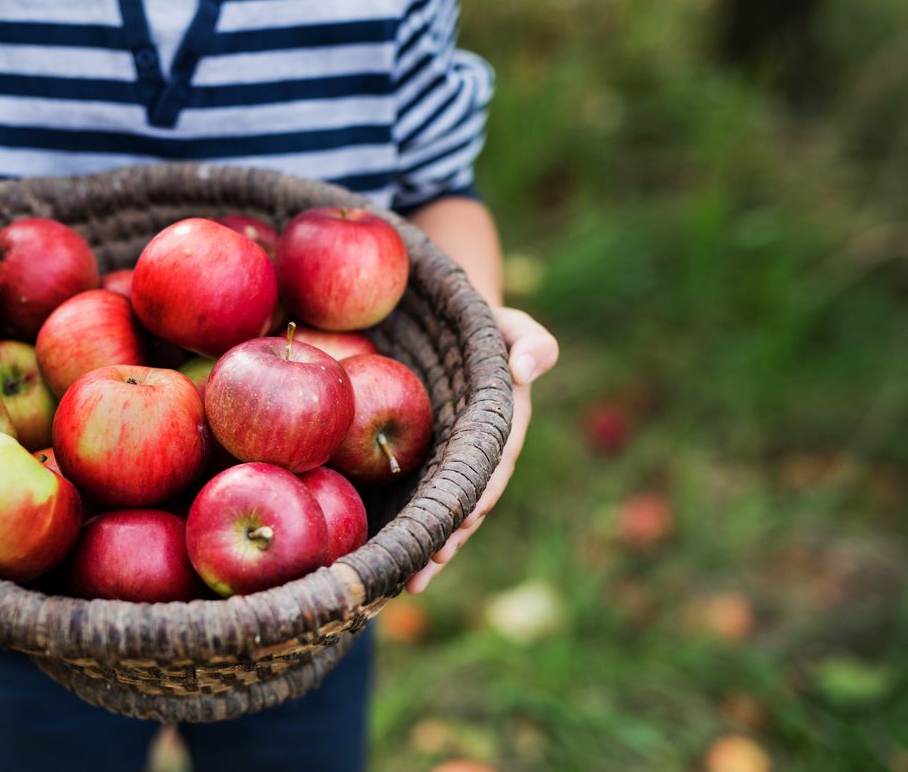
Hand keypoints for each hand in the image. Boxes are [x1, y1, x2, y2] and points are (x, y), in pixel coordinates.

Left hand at [405, 307, 556, 593]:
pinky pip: (409, 497)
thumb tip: (527, 369)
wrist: (442, 330)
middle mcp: (475, 454)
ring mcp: (445, 463)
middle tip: (427, 565)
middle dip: (450, 534)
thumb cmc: (479, 327)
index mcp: (501, 427)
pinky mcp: (416, 464)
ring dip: (425, 546)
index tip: (467, 514)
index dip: (481, 490)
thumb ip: (530, 341)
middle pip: (464, 502)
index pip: (493, 465)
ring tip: (407, 582)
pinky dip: (399, 528)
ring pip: (438, 511)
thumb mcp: (510, 325)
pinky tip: (378, 558)